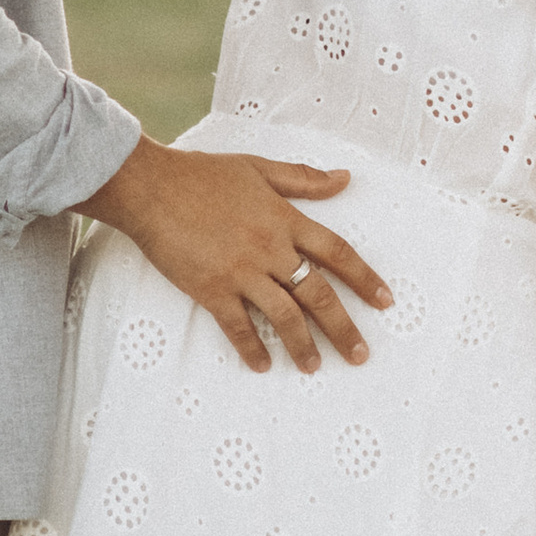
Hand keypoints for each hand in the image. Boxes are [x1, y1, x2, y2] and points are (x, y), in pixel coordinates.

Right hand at [82, 140, 389, 372]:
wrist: (150, 187)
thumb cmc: (201, 174)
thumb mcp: (258, 168)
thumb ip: (303, 178)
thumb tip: (345, 179)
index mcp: (284, 219)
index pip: (337, 253)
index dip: (364, 278)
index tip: (385, 301)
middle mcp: (269, 249)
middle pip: (317, 294)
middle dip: (343, 327)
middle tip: (360, 354)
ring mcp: (240, 272)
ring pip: (283, 316)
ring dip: (302, 345)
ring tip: (314, 367)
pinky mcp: (210, 289)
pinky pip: (237, 326)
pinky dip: (251, 348)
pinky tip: (262, 366)